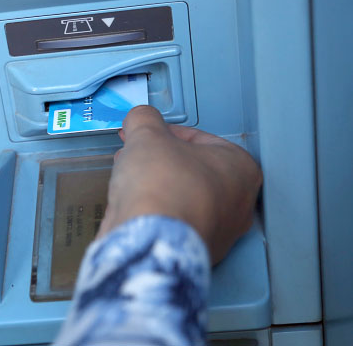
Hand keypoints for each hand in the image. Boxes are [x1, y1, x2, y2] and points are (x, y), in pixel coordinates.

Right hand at [97, 106, 261, 263]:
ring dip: (154, 185)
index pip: (199, 139)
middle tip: (136, 154)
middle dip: (159, 160)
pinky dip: (153, 213)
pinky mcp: (193, 253)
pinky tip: (132, 207)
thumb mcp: (147, 134)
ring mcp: (218, 233)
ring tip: (128, 179)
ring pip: (181, 197)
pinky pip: (171, 223)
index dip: (164, 132)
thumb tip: (140, 118)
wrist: (148, 240)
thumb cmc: (163, 186)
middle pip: (191, 170)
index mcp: (241, 169)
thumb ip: (144, 119)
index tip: (145, 133)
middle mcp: (238, 205)